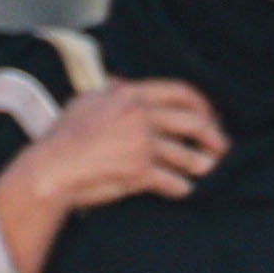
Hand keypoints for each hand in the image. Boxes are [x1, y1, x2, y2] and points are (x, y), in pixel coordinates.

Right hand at [3, 80, 227, 219]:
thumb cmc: (63, 137)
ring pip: (186, 155)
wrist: (52, 169)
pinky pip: (173, 181)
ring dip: (201, 164)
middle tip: (221, 147)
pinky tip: (183, 190)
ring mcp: (141, 144)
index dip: (201, 104)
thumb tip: (120, 82)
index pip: (180, 92)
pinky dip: (181, 187)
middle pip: (193, 122)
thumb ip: (109, 91)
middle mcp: (140, 116)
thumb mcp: (85, 102)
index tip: (209, 116)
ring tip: (207, 169)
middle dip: (213, 136)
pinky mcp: (140, 172)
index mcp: (129, 95)